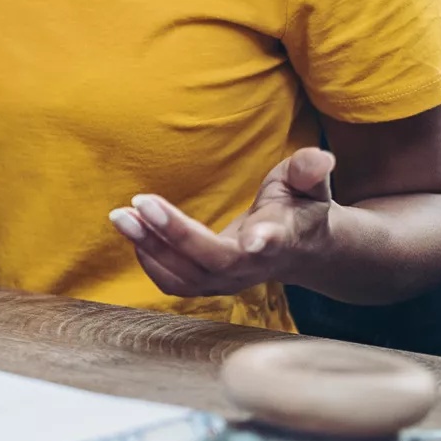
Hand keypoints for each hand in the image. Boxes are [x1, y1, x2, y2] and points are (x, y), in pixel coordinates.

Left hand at [108, 148, 336, 298]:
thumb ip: (308, 170)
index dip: (266, 241)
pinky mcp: (209, 284)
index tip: (255, 240)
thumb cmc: (299, 206)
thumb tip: (320, 156)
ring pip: (186, 276)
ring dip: (150, 247)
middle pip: (215, 260)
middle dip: (176, 234)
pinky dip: (150, 260)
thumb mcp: (308, 184)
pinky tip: (133, 231)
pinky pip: (174, 283)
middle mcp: (255, 266)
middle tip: (141, 203)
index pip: (275, 242)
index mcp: (284, 237)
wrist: (300, 248)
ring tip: (121, 216)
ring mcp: (230, 281)